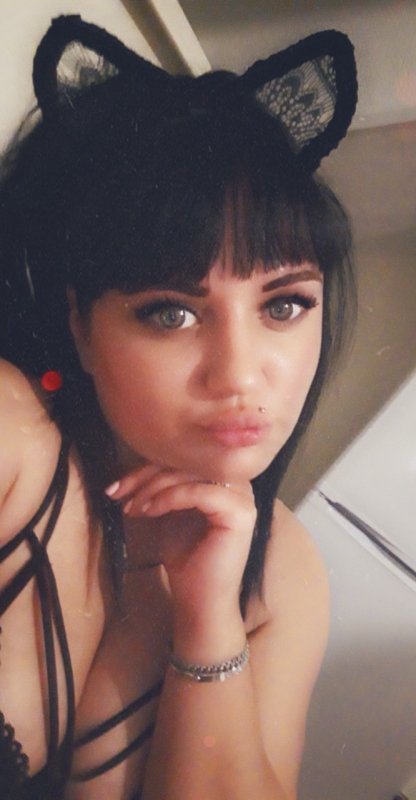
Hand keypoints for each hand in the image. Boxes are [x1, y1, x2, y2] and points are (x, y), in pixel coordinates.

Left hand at [106, 464, 256, 619]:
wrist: (199, 602)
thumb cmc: (186, 561)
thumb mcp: (169, 514)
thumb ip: (162, 488)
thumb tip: (131, 471)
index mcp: (223, 481)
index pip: (183, 460)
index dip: (147, 468)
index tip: (115, 486)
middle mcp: (239, 484)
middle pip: (186, 462)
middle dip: (145, 476)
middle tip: (117, 494)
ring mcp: (243, 498)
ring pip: (191, 474)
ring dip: (153, 487)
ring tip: (132, 508)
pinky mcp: (241, 513)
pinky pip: (200, 492)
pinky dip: (170, 498)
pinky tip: (150, 511)